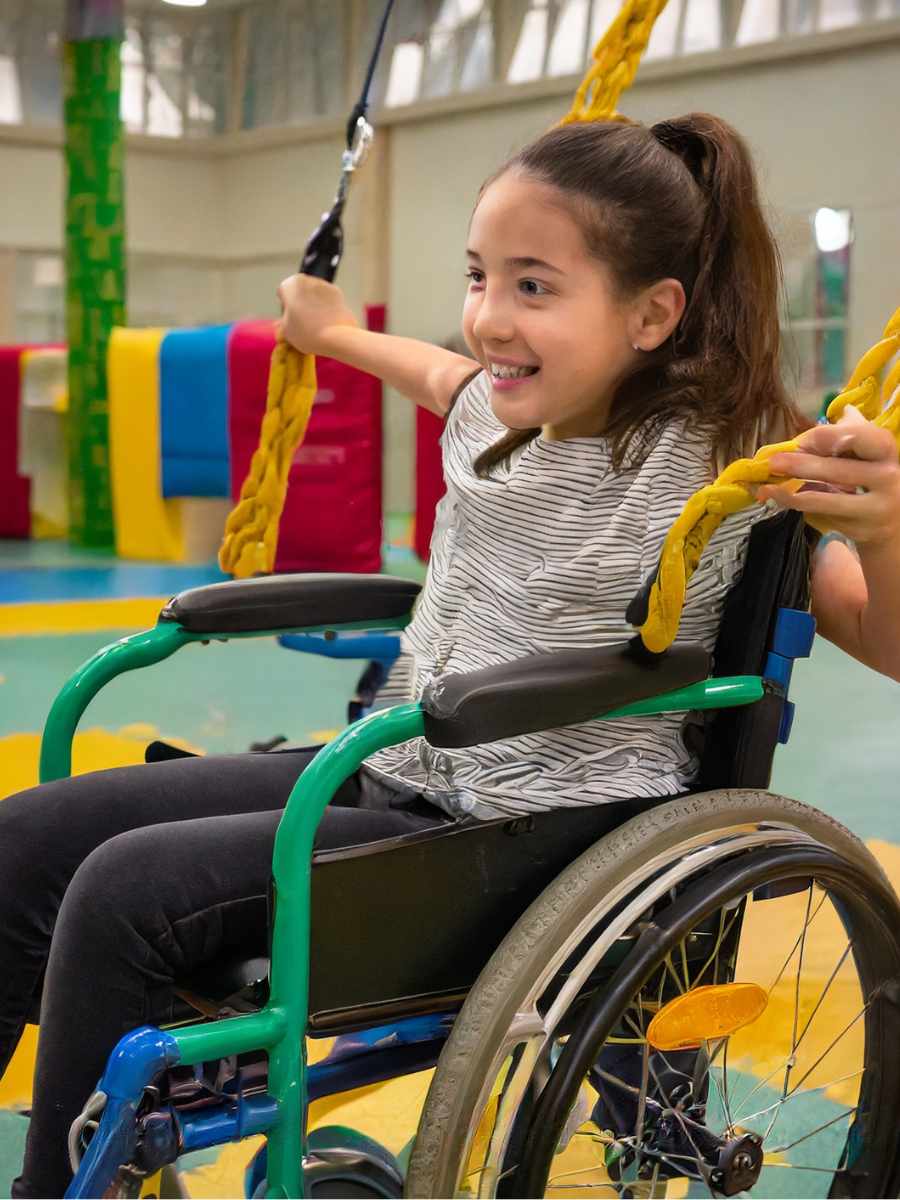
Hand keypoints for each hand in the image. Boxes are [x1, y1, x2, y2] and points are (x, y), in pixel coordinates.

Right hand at [276, 274, 358, 355]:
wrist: (337, 338)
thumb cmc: (306, 333)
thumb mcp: (286, 329)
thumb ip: (283, 319)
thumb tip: (287, 319)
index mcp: (292, 284)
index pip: (283, 292)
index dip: (285, 306)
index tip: (290, 319)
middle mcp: (309, 279)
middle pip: (299, 290)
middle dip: (300, 303)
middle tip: (302, 322)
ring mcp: (326, 285)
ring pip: (314, 294)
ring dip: (313, 304)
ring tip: (315, 324)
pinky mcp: (340, 293)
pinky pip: (327, 299)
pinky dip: (326, 307)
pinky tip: (327, 322)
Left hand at [758, 406, 899, 545]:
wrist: (892, 518)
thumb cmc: (872, 474)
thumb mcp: (867, 450)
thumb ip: (852, 431)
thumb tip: (840, 411)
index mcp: (885, 449)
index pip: (856, 436)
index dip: (825, 437)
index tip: (801, 442)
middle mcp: (888, 475)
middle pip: (838, 469)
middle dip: (801, 465)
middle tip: (773, 463)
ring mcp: (878, 506)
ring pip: (827, 498)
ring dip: (792, 492)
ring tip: (768, 487)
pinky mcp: (863, 528)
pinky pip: (824, 516)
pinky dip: (800, 507)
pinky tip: (780, 499)